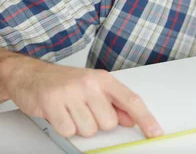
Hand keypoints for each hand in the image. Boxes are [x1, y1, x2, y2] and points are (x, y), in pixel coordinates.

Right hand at [3, 55, 161, 137]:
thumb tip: (131, 119)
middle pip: (108, 122)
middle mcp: (89, 84)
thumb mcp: (94, 87)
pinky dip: (64, 128)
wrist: (31, 74)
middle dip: (97, 123)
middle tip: (84, 111)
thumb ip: (114, 103)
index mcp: (104, 79)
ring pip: (89, 129)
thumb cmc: (65, 81)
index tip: (155, 131)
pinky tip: (60, 114)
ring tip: (70, 111)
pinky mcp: (53, 104)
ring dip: (79, 126)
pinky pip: (68, 131)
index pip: (131, 100)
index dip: (145, 118)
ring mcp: (71, 93)